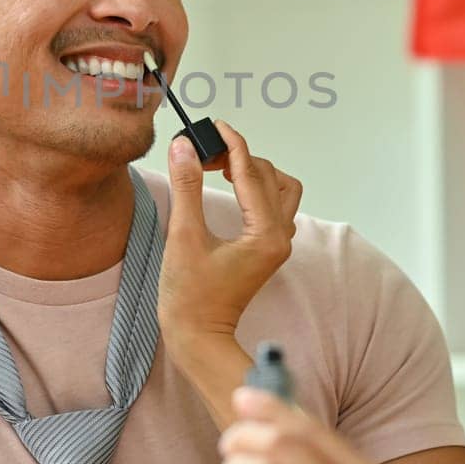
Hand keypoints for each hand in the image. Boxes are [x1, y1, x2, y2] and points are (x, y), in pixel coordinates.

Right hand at [157, 120, 302, 343]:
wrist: (198, 337)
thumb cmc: (190, 296)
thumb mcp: (184, 236)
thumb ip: (187, 187)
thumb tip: (184, 146)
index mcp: (266, 234)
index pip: (252, 173)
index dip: (232, 143)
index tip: (214, 125)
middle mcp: (280, 237)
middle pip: (271, 177)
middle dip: (240, 157)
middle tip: (206, 151)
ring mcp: (277, 245)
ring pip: (280, 191)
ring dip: (254, 172)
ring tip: (219, 167)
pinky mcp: (268, 250)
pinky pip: (273, 207)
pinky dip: (256, 189)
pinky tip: (230, 187)